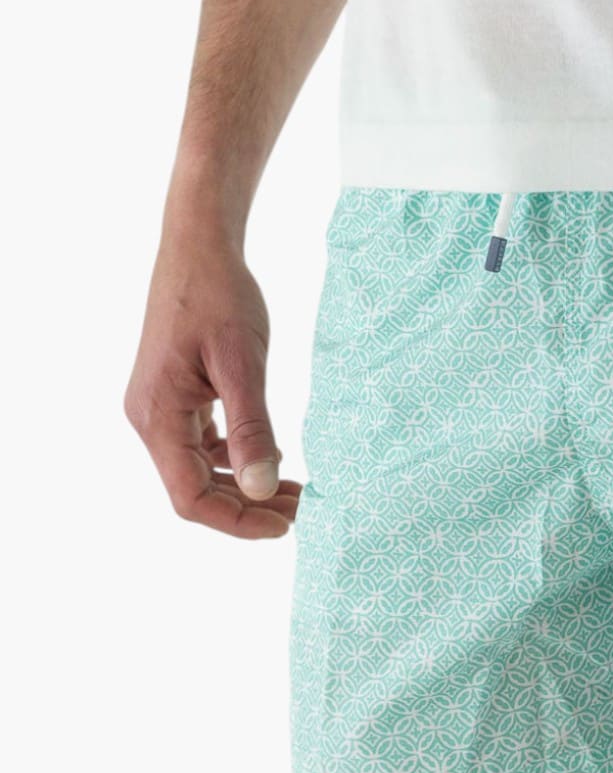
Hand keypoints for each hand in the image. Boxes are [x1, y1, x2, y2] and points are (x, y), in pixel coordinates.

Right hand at [126, 223, 300, 538]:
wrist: (199, 248)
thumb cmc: (219, 295)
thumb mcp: (242, 363)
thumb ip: (251, 429)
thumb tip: (261, 490)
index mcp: (157, 416)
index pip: (190, 497)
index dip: (237, 521)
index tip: (287, 525)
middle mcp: (149, 419)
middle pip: (193, 490)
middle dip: (246, 506)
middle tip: (302, 509)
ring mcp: (159, 408)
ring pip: (197, 470)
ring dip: (243, 486)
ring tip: (294, 491)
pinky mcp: (174, 396)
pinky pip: (199, 445)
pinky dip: (233, 460)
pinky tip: (269, 457)